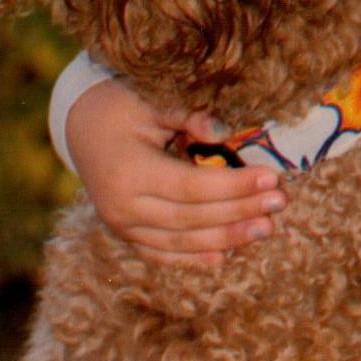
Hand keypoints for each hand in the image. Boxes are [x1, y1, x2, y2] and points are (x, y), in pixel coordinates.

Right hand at [68, 79, 286, 265]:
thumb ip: (186, 116)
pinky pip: (162, 254)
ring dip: (226, 239)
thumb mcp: (151, 103)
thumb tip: (223, 130)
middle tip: (279, 202)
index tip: (271, 178)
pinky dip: (193, 258)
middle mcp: (122, 207)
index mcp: (129, 172)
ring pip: (179, 243)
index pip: (191, 187)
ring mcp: (121, 226)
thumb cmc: (121, 107)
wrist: (81, 127)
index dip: (233, 187)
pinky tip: (225, 257)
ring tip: (266, 229)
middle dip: (239, 212)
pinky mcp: (125, 234)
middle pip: (191, 218)